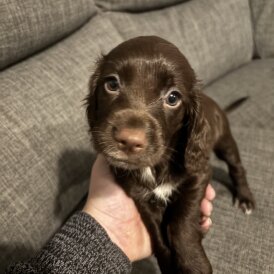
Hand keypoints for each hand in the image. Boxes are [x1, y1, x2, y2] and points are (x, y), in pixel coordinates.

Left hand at [83, 155, 214, 260]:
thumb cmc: (107, 196)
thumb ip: (118, 153)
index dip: (186, 168)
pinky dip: (200, 223)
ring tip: (208, 205)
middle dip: (200, 187)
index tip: (198, 166)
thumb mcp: (106, 166)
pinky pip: (189, 224)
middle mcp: (158, 193)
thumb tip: (130, 137)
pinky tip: (205, 220)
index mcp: (148, 179)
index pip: (172, 170)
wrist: (107, 230)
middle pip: (185, 186)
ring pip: (190, 204)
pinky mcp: (168, 227)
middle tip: (209, 190)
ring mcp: (164, 211)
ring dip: (202, 203)